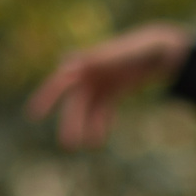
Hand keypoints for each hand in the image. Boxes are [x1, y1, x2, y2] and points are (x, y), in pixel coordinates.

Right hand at [28, 23, 193, 147]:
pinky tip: (99, 138)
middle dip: (71, 122)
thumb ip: (97, 60)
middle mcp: (91, 74)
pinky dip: (101, 122)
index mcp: (87, 63)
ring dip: (85, 125)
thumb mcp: (120, 54)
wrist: (161, 50)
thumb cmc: (140, 49)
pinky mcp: (114, 89)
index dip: (46, 97)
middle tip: (67, 145)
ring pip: (89, 108)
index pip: (60, 82)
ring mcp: (102, 82)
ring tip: (86, 146)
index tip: (34, 115)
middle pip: (76, 102)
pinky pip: (103, 109)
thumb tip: (67, 65)